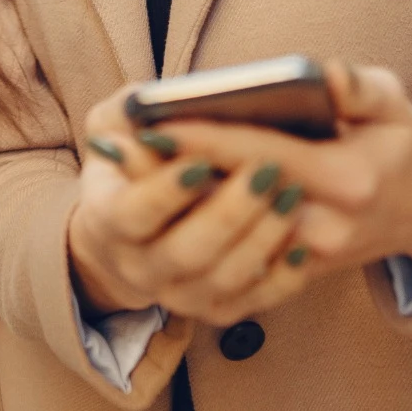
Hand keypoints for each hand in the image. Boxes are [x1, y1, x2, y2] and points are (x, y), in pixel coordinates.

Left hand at [66, 63, 411, 326]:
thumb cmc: (400, 142)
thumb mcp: (391, 101)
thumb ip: (356, 85)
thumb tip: (319, 74)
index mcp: (346, 179)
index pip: (260, 155)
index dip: (206, 140)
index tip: (158, 121)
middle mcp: (324, 226)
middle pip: (233, 199)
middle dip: (175, 173)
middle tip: (122, 145)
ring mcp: (308, 258)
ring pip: (226, 233)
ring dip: (177, 203)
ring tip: (129, 168)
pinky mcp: (297, 273)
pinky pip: (236, 254)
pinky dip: (197, 227)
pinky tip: (160, 201)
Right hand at [66, 89, 313, 326]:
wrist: (138, 224)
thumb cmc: (135, 158)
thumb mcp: (117, 127)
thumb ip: (129, 111)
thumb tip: (145, 101)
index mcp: (108, 218)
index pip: (133, 214)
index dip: (165, 191)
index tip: (200, 161)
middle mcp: (139, 266)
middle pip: (185, 252)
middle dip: (228, 212)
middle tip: (266, 171)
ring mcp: (178, 294)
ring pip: (223, 280)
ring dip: (261, 239)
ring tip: (292, 197)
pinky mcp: (215, 309)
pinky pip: (252, 303)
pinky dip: (281, 278)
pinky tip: (302, 243)